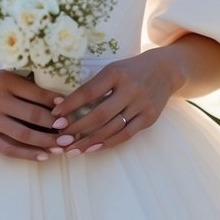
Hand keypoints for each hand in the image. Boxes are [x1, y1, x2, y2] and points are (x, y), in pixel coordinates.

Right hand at [0, 66, 63, 161]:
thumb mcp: (5, 78)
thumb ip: (28, 88)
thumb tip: (59, 103)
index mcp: (4, 82)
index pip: (36, 93)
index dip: (56, 103)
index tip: (71, 111)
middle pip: (32, 115)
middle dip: (55, 126)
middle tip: (72, 133)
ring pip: (22, 135)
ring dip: (45, 142)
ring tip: (62, 147)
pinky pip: (9, 148)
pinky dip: (28, 154)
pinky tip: (43, 156)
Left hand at [49, 49, 184, 155]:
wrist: (165, 70)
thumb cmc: (129, 71)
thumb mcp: (112, 70)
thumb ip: (92, 87)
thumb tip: (62, 105)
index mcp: (116, 73)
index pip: (88, 92)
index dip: (70, 105)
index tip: (54, 116)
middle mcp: (130, 89)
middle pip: (99, 114)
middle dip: (77, 127)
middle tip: (60, 138)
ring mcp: (141, 105)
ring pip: (111, 128)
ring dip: (89, 141)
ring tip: (72, 148)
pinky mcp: (149, 118)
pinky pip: (125, 135)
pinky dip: (107, 143)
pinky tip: (92, 148)